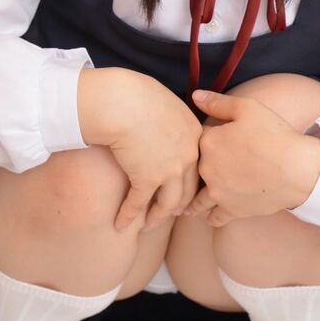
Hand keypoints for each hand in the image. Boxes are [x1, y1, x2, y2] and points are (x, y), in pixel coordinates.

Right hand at [106, 72, 203, 232]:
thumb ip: (174, 120)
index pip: (199, 165)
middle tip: (173, 213)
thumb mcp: (169, 103)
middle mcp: (189, 156)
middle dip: (180, 205)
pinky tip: (120, 224)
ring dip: (158, 217)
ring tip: (148, 225)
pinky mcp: (147, 179)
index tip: (186, 191)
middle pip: (188, 189)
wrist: (122, 101)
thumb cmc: (139, 95)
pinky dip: (128, 216)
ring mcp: (170, 170)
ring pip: (169, 204)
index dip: (191, 181)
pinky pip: (138, 204)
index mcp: (197, 135)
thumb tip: (167, 123)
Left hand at [184, 88, 319, 226]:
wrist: (297, 169)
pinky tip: (207, 216)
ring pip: (198, 198)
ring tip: (188, 203)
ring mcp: (217, 193)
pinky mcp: (231, 210)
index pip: (197, 138)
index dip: (207, 137)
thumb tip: (195, 96)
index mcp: (208, 142)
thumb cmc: (274, 135)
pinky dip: (210, 216)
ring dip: (194, 200)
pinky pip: (214, 217)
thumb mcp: (247, 108)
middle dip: (195, 169)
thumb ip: (218, 102)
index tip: (214, 140)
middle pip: (195, 168)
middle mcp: (207, 169)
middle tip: (190, 174)